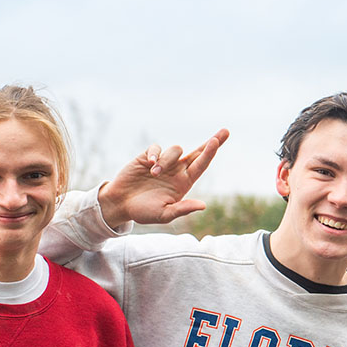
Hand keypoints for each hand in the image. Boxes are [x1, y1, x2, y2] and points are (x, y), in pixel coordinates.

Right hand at [98, 129, 229, 227]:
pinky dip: (156, 154)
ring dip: (167, 160)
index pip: (200, 165)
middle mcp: (177, 171)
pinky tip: (150, 165)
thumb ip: (182, 209)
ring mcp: (164, 162)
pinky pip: (157, 148)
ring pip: (175, 150)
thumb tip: (203, 205)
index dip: (210, 153)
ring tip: (154, 174)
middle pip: (198, 152)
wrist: (120, 204)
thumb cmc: (143, 212)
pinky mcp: (148, 156)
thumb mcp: (163, 215)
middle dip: (212, 142)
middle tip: (226, 131)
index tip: (217, 140)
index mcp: (183, 184)